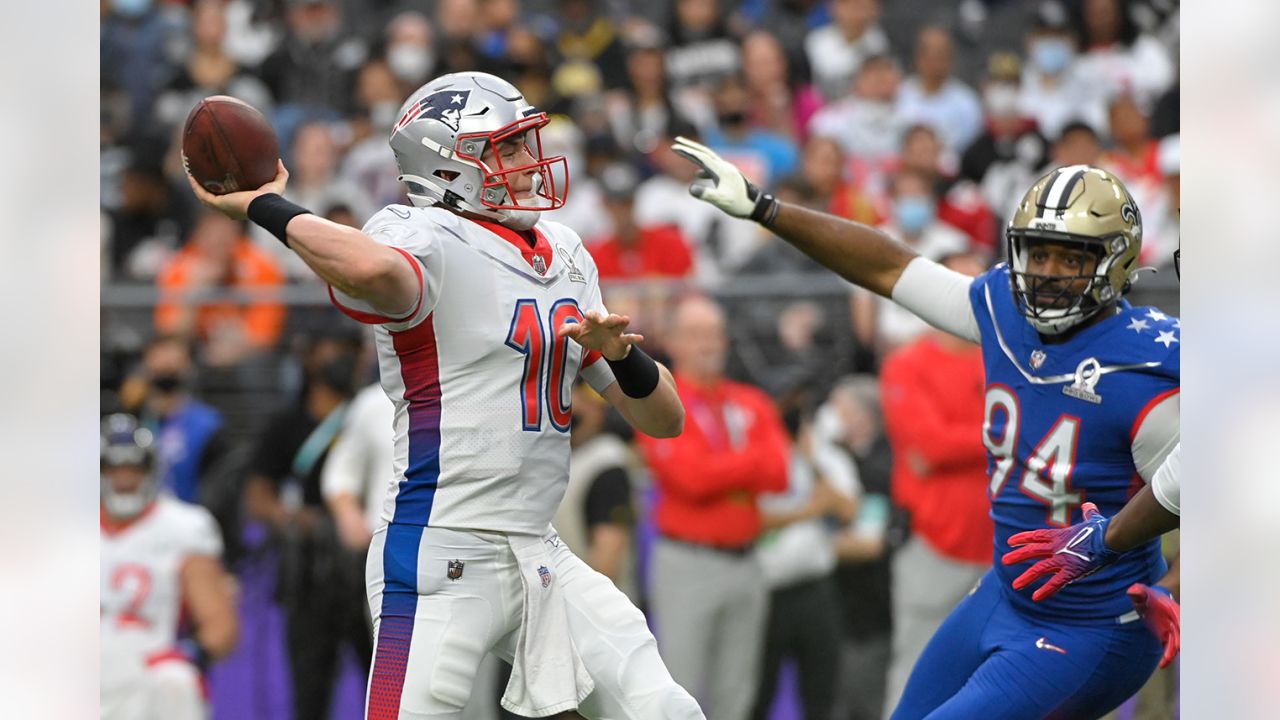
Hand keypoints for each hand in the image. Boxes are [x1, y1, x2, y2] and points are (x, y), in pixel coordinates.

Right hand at [184, 158, 288, 219]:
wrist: (265, 206)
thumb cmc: (272, 198)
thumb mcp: (278, 183)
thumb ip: (280, 172)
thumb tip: (278, 159)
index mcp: (239, 204)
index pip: (227, 195)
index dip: (221, 186)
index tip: (218, 175)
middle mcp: (228, 206)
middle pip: (211, 194)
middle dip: (204, 183)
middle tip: (199, 169)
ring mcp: (221, 206)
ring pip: (203, 193)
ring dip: (195, 181)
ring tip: (189, 168)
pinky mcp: (217, 203)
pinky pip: (201, 193)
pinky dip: (194, 183)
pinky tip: (189, 171)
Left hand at [556, 310, 643, 360]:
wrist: (606, 349)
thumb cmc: (591, 337)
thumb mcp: (579, 335)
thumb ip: (570, 331)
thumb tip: (559, 332)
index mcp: (595, 321)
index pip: (593, 316)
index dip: (592, 315)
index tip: (588, 316)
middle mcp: (606, 323)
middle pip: (608, 318)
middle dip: (608, 317)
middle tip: (608, 317)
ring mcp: (616, 331)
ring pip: (620, 324)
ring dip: (622, 322)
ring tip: (625, 319)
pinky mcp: (622, 340)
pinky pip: (629, 338)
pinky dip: (634, 338)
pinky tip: (640, 337)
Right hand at [670, 136, 773, 221]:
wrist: (756, 206)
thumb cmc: (739, 204)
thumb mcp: (721, 201)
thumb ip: (706, 194)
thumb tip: (690, 189)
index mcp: (721, 169)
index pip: (700, 157)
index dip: (686, 151)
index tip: (674, 147)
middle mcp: (724, 167)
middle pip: (704, 152)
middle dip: (690, 146)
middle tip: (677, 139)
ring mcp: (727, 171)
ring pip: (708, 159)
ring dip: (696, 155)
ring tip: (686, 153)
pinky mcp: (728, 177)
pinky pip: (712, 168)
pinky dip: (703, 168)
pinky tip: (698, 175)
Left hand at [1001, 502, 1119, 601]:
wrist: (1111, 537)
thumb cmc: (1104, 528)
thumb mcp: (1093, 519)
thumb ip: (1088, 513)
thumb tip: (1090, 505)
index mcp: (1060, 535)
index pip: (1036, 536)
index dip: (1023, 538)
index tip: (1010, 542)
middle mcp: (1057, 547)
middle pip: (1032, 551)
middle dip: (1018, 556)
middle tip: (1004, 561)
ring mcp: (1063, 559)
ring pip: (1039, 569)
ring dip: (1027, 577)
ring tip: (1015, 585)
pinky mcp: (1072, 570)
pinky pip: (1056, 582)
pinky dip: (1046, 590)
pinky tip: (1036, 597)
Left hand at [1128, 583, 1179, 667]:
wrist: (1147, 600)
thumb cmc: (1146, 595)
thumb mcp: (1141, 592)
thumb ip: (1137, 592)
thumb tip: (1132, 591)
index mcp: (1172, 609)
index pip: (1180, 617)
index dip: (1182, 626)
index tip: (1181, 635)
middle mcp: (1175, 621)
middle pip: (1180, 634)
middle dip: (1178, 643)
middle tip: (1172, 653)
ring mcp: (1171, 630)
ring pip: (1175, 644)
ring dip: (1171, 653)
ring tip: (1163, 663)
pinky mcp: (1166, 636)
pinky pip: (1169, 648)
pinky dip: (1167, 656)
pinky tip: (1162, 665)